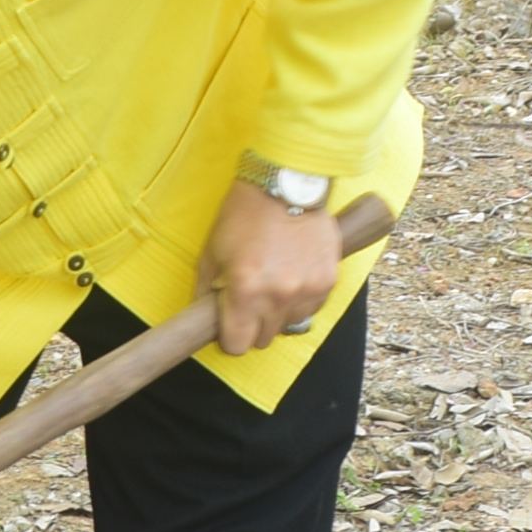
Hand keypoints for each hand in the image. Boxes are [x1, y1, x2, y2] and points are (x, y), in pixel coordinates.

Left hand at [199, 180, 341, 354]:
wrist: (286, 185)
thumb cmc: (243, 216)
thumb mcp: (211, 252)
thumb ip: (205, 292)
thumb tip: (204, 320)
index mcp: (245, 291)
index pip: (237, 346)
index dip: (231, 338)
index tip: (230, 327)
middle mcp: (278, 296)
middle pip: (263, 339)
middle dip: (253, 324)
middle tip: (250, 298)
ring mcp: (306, 290)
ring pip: (289, 325)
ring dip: (279, 312)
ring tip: (273, 281)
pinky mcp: (328, 281)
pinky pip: (311, 308)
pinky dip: (301, 299)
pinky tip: (293, 274)